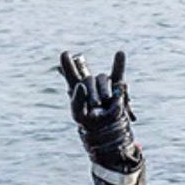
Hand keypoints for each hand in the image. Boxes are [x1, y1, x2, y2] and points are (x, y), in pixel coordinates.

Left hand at [60, 51, 138, 170]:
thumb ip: (76, 99)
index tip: (65, 53)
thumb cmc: (90, 124)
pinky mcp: (117, 87)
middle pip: (88, 78)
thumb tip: (82, 84)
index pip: (71, 74)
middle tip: (96, 105)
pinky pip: (118, 73)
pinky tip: (120, 53)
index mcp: (77, 89)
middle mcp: (90, 84)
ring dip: (104, 90)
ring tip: (106, 101)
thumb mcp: (79, 114)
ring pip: (102, 79)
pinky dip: (119, 64)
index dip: (67, 64)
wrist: (108, 131)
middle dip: (92, 92)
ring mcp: (103, 84)